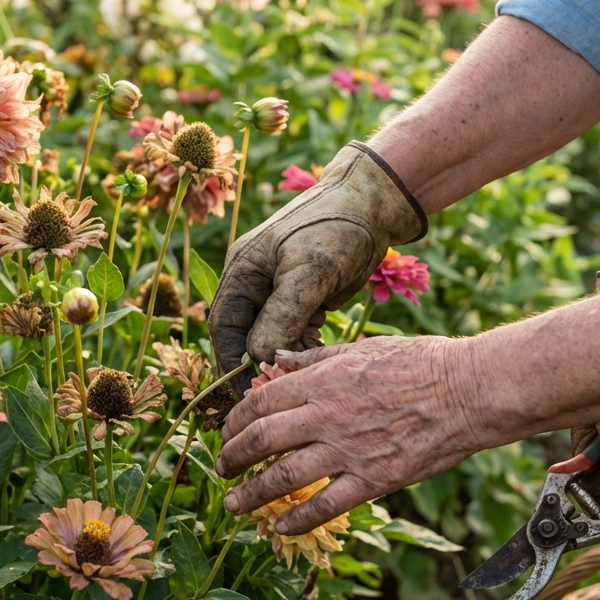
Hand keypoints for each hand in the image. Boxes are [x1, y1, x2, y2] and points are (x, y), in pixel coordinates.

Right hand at [209, 142, 426, 392]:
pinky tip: (318, 362)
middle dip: (257, 366)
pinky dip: (304, 350)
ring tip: (301, 380)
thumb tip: (258, 359)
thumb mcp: (309, 271)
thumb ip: (281, 316)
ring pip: (271, 339)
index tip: (246, 395)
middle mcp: (254, 283)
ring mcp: (278, 292)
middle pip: (244, 338)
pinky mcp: (304, 299)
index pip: (224, 327)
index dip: (230, 364)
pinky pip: (294, 334)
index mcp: (242, 270)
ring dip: (284, 360)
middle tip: (274, 396)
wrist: (376, 203)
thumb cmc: (338, 227)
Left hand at [216, 336, 475, 535]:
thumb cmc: (421, 361)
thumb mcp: (362, 347)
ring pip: (284, 477)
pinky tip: (280, 528)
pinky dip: (298, 520)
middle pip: (262, 439)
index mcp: (323, 380)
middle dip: (233, 457)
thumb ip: (315, 358)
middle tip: (220, 470)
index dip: (236, 420)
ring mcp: (349, 450)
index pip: (261, 401)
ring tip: (234, 506)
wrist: (468, 390)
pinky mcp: (374, 479)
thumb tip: (277, 359)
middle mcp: (328, 415)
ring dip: (252, 494)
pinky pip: (326, 506)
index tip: (227, 431)